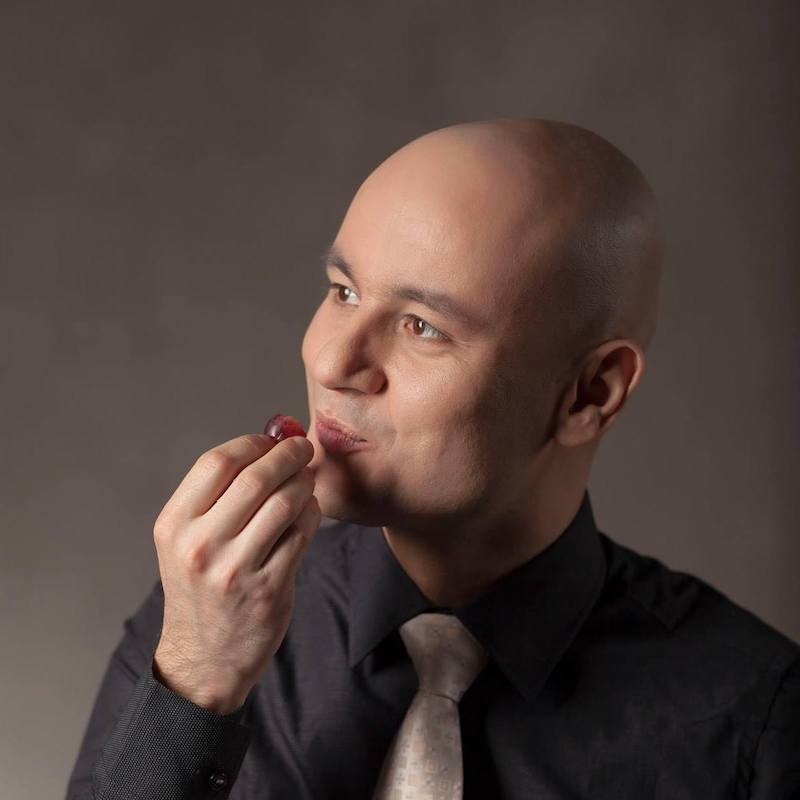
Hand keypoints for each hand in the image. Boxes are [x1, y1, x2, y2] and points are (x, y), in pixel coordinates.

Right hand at [151, 432, 319, 713]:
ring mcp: (236, 569)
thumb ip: (219, 494)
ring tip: (306, 480)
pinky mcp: (269, 588)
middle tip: (303, 448)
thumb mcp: (186, 540)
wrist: (204, 657)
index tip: (271, 439)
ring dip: (303, 483)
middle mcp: (201, 545)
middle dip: (287, 454)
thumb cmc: (199, 587)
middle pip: (256, 478)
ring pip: (285, 503)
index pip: (217, 462)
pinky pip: (302, 533)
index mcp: (174, 525)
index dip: (252, 443)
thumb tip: (268, 443)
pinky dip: (311, 513)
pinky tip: (309, 510)